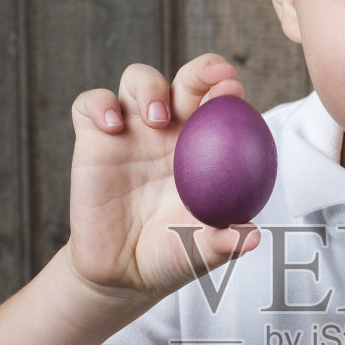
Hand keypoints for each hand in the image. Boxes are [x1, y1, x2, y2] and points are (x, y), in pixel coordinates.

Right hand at [66, 57, 262, 303]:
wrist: (121, 273)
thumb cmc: (170, 254)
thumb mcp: (201, 251)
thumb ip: (225, 242)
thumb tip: (253, 237)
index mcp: (202, 148)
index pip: (217, 105)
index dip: (226, 91)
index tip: (235, 91)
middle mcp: (168, 131)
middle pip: (184, 81)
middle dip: (200, 70)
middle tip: (212, 77)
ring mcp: (130, 131)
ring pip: (138, 80)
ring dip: (149, 86)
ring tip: (157, 117)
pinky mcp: (93, 140)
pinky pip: (91, 104)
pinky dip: (99, 104)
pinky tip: (111, 125)